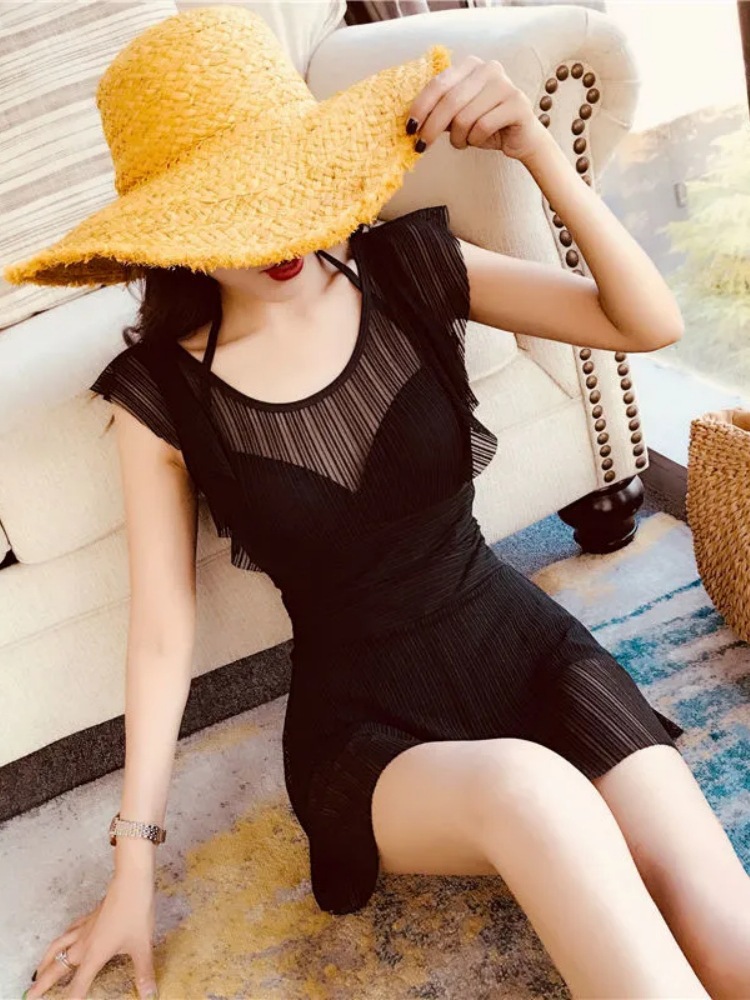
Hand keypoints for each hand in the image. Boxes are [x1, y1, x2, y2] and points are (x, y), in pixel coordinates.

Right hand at [23, 872, 157, 999]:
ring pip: (58, 947)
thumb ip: (143, 973)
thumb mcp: (142, 946)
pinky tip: (63, 940)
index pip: (78, 985)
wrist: (131, 882)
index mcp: (94, 955)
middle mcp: (84, 943)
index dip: (71, 999)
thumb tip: (149, 995)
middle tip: (28, 995)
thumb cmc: (136, 913)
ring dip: (46, 961)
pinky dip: (60, 941)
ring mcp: (84, 928)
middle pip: (57, 967)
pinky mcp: (89, 916)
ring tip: (37, 972)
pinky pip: (68, 932)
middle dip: (43, 983)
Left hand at [406, 55, 548, 161]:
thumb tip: (411, 122)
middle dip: (432, 128)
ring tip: (462, 142)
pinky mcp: (517, 103)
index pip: (438, 84)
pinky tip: (477, 141)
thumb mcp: (458, 116)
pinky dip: (474, 140)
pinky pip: (482, 126)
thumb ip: (439, 112)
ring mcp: (505, 84)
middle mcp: (488, 69)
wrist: (521, 137)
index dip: (420, 107)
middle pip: (449, 101)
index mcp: (471, 66)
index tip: (409, 128)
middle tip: (421, 146)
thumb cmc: (486, 126)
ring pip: (465, 117)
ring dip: (458, 138)